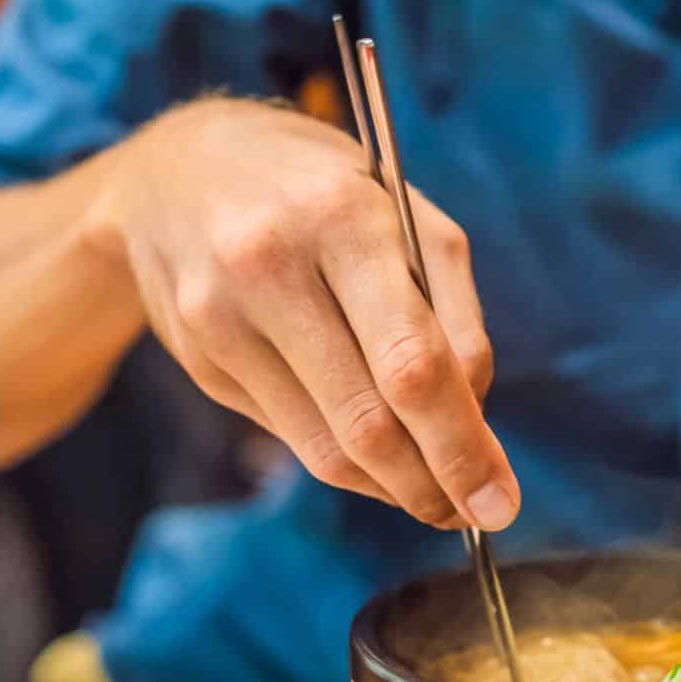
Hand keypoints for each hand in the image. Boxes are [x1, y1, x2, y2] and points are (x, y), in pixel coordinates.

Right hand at [95, 96, 518, 530]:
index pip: (412, 361)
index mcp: (342, 218)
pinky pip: (288, 435)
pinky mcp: (198, 357)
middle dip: (432, 484)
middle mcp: (269, 265)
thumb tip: (477, 420)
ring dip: (391, 486)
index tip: (499, 497)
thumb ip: (453, 313)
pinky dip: (344, 460)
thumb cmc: (321, 191)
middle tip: (474, 512)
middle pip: (367, 419)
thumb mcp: (405, 216)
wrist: (181, 169)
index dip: (462, 444)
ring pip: (323, 445)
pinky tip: (376, 457)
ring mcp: (221, 317)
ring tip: (434, 495)